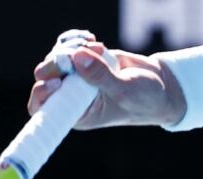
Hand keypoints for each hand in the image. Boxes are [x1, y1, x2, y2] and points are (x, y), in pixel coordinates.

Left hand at [27, 32, 185, 128]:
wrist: (160, 84)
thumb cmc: (144, 99)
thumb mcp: (125, 90)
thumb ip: (101, 77)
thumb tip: (76, 58)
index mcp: (79, 114)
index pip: (46, 108)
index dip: (42, 94)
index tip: (55, 81)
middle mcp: (73, 96)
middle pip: (46, 77)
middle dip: (57, 62)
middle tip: (76, 53)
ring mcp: (77, 77)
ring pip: (57, 58)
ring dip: (71, 47)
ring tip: (96, 47)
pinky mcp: (84, 60)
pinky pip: (68, 46)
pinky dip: (77, 39)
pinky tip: (92, 40)